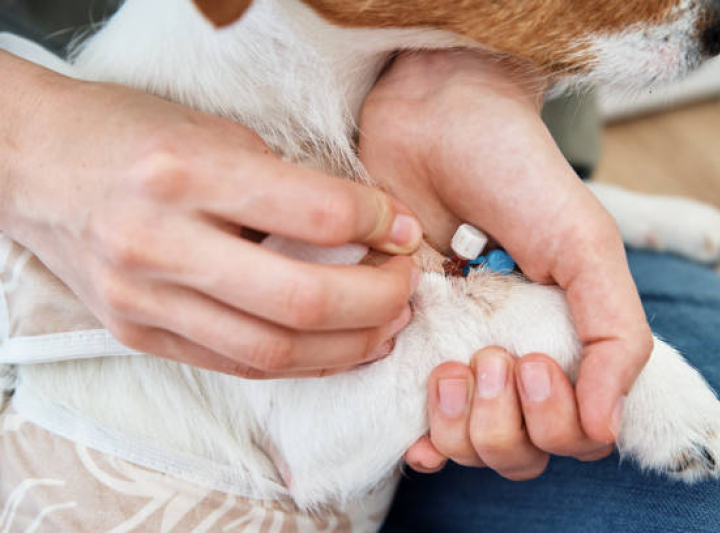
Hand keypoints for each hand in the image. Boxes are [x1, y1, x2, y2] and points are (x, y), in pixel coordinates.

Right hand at [0, 51, 421, 378]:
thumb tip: (372, 228)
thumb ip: (289, 184)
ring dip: (349, 345)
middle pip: (301, 299)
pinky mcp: (139, 335)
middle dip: (378, 299)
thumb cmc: (130, 135)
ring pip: (274, 351)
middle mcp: (158, 243)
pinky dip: (301, 362)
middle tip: (408, 285)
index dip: (379, 222)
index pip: (315, 212)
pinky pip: (238, 365)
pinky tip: (339, 348)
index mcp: (184, 173)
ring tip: (388, 325)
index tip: (403, 227)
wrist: (34, 165)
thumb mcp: (215, 133)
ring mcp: (143, 300)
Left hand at [360, 52, 651, 473]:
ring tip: (448, 364)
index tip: (528, 361)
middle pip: (520, 455)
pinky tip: (417, 433)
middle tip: (490, 356)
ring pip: (470, 448)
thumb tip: (606, 428)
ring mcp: (457, 356)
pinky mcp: (404, 345)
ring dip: (463, 428)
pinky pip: (416, 427)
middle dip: (505, 426)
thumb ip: (615, 332)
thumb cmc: (517, 175)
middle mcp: (513, 360)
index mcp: (564, 341)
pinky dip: (424, 444)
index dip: (556, 424)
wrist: (434, 125)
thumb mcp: (585, 246)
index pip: (575, 437)